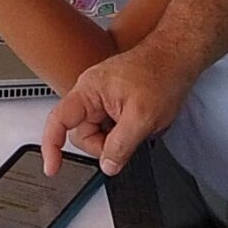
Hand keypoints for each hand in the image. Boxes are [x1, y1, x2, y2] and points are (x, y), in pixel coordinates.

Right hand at [39, 45, 193, 176]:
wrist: (176, 59)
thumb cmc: (159, 74)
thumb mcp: (142, 117)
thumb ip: (121, 145)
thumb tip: (108, 165)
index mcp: (88, 90)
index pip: (59, 121)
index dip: (51, 146)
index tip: (52, 168)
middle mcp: (90, 93)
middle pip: (82, 134)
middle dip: (103, 145)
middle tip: (128, 139)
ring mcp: (102, 98)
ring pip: (98, 133)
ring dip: (117, 139)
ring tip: (138, 126)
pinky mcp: (113, 103)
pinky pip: (109, 127)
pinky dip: (123, 133)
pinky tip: (138, 124)